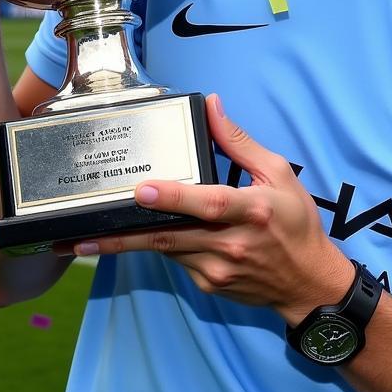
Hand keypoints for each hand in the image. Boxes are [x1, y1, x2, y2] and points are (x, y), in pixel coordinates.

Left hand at [65, 94, 351, 322]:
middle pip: (171, 237)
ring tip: (87, 239)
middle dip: (124, 236)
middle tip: (82, 234)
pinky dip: (158, 247)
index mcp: (254, 210)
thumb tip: (211, 107)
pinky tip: (137, 237)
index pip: (208, 203)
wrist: (308, 284)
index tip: (141, 190)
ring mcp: (218, 269)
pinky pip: (176, 261)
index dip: (173, 198)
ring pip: (166, 251)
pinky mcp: (209, 285)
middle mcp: (233, 243)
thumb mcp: (279, 174)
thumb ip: (240, 142)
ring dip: (129, 243)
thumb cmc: (296, 223)